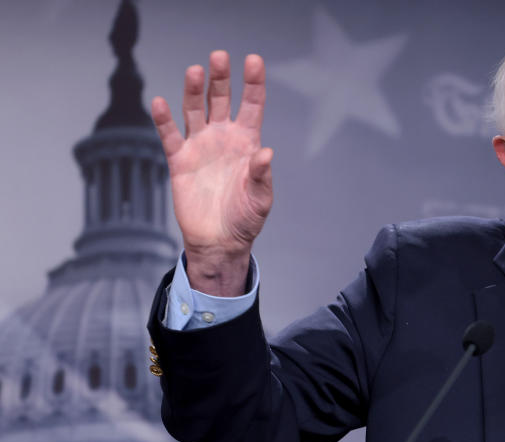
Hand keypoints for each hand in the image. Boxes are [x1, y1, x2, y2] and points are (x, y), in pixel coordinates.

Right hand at [151, 51, 272, 295]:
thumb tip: (266, 153)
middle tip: (219, 57)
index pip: (251, 106)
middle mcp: (223, 138)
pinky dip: (163, 119)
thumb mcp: (260, 199)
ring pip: (194, 110)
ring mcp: (200, 146)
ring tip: (195, 71)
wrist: (219, 241)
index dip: (253, 83)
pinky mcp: (179, 160)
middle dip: (220, 78)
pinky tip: (159, 102)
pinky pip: (169, 135)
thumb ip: (261, 176)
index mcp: (247, 143)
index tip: (253, 61)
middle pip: (220, 99)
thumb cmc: (245, 219)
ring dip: (193, 90)